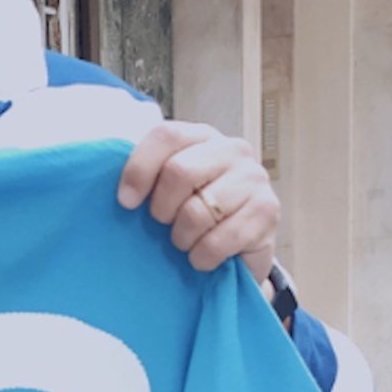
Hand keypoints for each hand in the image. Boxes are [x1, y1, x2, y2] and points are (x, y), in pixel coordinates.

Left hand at [117, 121, 276, 282]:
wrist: (240, 244)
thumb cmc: (192, 208)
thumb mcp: (166, 186)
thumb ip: (147, 176)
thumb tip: (123, 195)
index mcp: (200, 136)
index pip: (166, 136)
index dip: (139, 169)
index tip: (126, 202)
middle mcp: (231, 149)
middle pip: (179, 172)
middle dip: (161, 208)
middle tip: (163, 224)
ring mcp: (254, 178)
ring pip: (197, 211)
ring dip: (181, 237)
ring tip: (184, 241)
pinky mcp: (268, 211)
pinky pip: (219, 240)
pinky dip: (202, 256)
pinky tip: (201, 256)